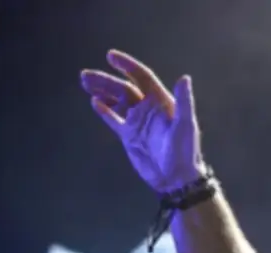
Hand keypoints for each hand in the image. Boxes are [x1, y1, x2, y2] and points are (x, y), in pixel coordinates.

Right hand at [80, 50, 204, 191]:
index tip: (111, 56)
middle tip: (86, 75)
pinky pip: (113, 118)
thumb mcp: (185, 125)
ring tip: (85, 83)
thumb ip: (184, 101)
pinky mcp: (128, 135)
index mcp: (162, 102)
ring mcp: (137, 121)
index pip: (143, 78)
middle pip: (124, 88)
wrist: (175, 178)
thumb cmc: (185, 151)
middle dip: (105, 80)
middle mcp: (148, 108)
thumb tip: (184, 78)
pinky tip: (94, 102)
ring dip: (102, 91)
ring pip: (116, 101)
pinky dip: (104, 110)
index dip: (128, 66)